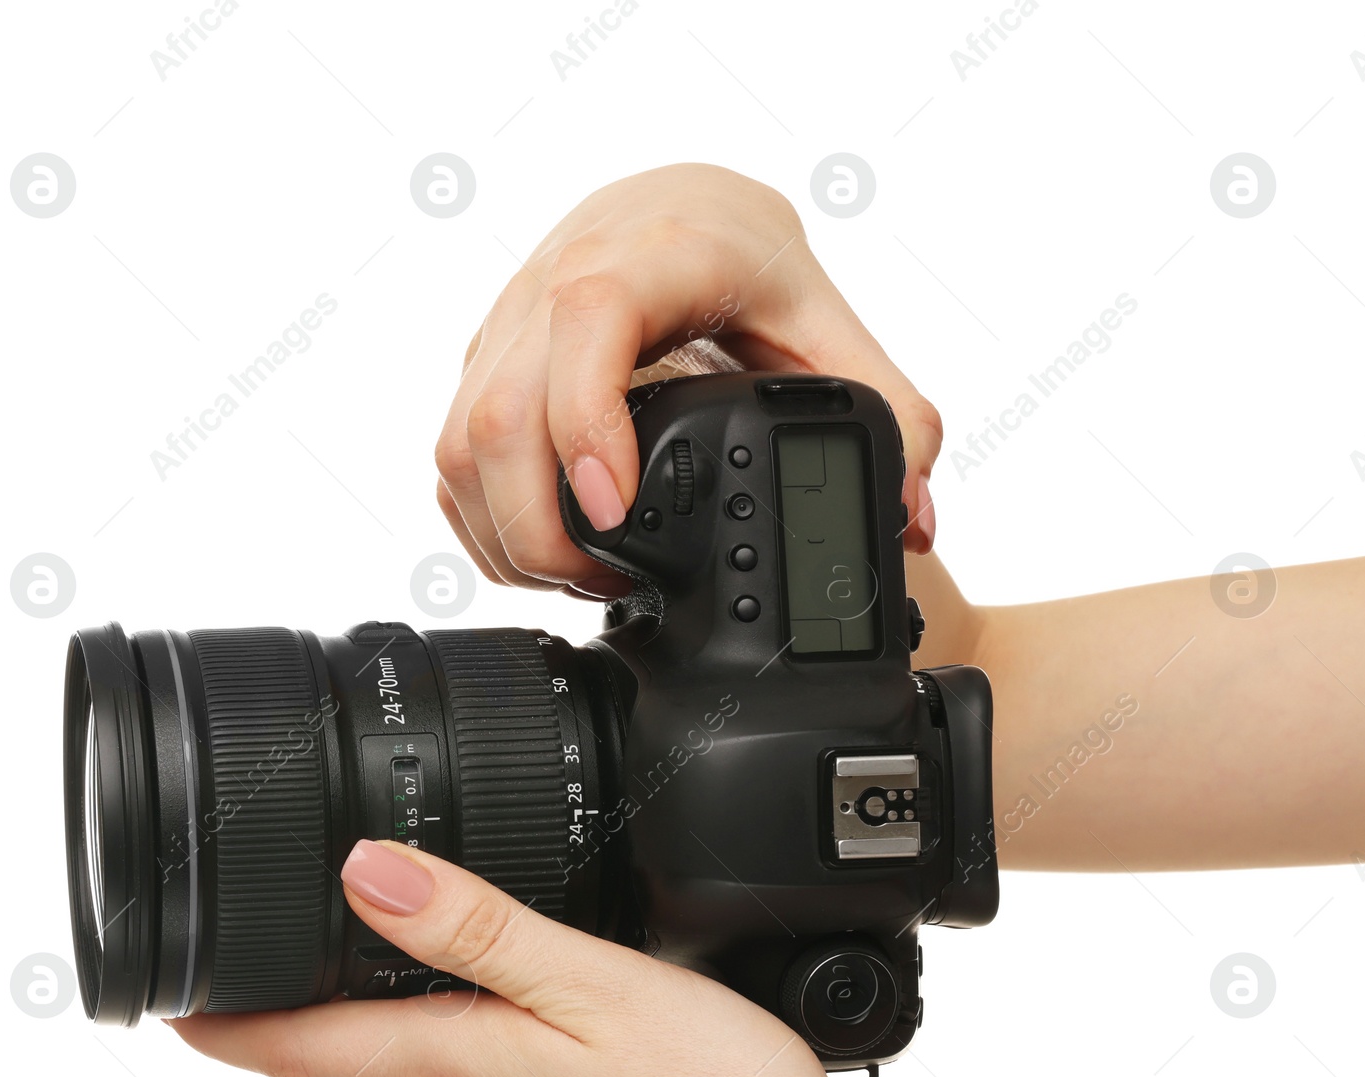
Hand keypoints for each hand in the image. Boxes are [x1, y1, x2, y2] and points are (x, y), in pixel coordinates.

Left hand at [171, 839, 881, 1076]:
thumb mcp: (595, 986)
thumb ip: (477, 930)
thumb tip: (359, 872)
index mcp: (459, 1066)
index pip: (298, 1048)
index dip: (219, 1023)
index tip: (162, 997)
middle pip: (367, 1051)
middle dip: (329, 998)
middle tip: (316, 930)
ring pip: (437, 1072)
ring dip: (416, 1019)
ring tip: (434, 957)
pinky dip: (486, 1052)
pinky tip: (544, 1031)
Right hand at [433, 162, 942, 599]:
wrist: (671, 206)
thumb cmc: (739, 256)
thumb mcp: (826, 321)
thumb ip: (885, 411)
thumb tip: (913, 518)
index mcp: (641, 263)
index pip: (585, 329)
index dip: (587, 429)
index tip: (617, 517)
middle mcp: (551, 290)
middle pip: (495, 420)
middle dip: (542, 531)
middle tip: (606, 582)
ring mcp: (504, 331)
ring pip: (457, 449)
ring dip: (507, 536)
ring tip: (579, 578)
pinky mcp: (481, 365)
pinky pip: (451, 457)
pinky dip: (483, 522)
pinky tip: (540, 551)